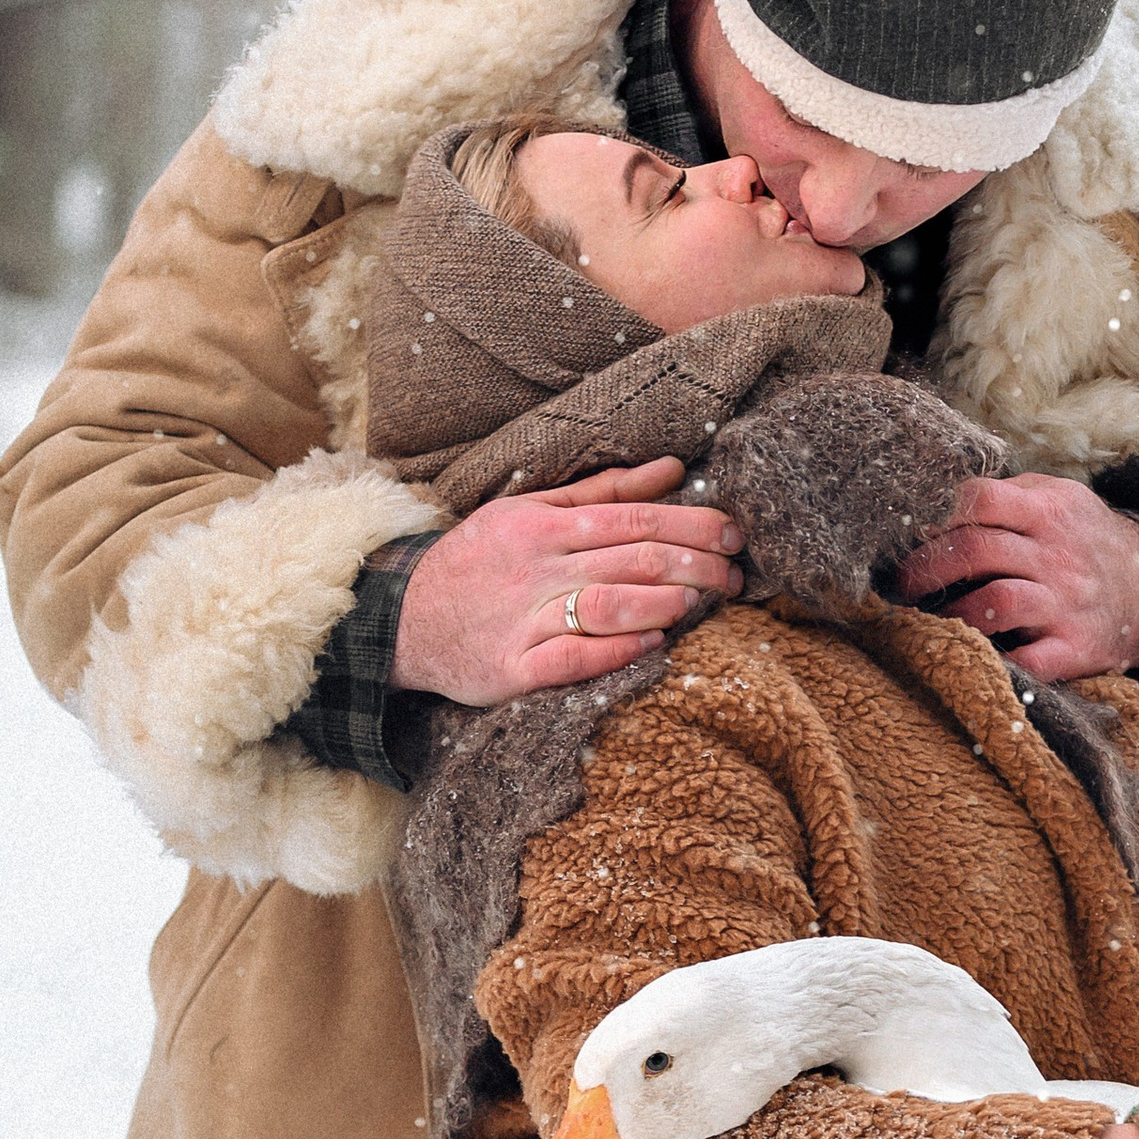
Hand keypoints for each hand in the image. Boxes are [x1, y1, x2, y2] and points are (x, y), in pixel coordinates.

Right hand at [390, 460, 743, 703]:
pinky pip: (573, 659)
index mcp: (543, 523)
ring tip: (703, 603)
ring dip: (665, 603)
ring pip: (608, 605)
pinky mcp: (510, 670)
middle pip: (633, 559)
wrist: (402, 621)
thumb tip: (674, 469)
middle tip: (736, 575)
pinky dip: (619, 650)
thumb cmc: (480, 561)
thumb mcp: (530, 510)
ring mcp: (521, 620)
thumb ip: (604, 490)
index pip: (634, 517)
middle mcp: (535, 567)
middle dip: (697, 564)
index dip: (693, 524)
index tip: (735, 533)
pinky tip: (656, 643)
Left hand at [892, 475, 1138, 682]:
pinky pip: (1029, 660)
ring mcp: (1064, 604)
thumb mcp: (1062, 499)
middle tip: (901, 582)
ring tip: (930, 619)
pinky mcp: (1074, 648)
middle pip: (976, 549)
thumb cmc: (1087, 540)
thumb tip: (944, 493)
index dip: (937, 512)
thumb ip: (1010, 492)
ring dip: (953, 613)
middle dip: (926, 566)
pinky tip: (972, 657)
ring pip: (997, 602)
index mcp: (1047, 512)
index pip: (981, 498)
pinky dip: (997, 662)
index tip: (908, 531)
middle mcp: (1055, 555)